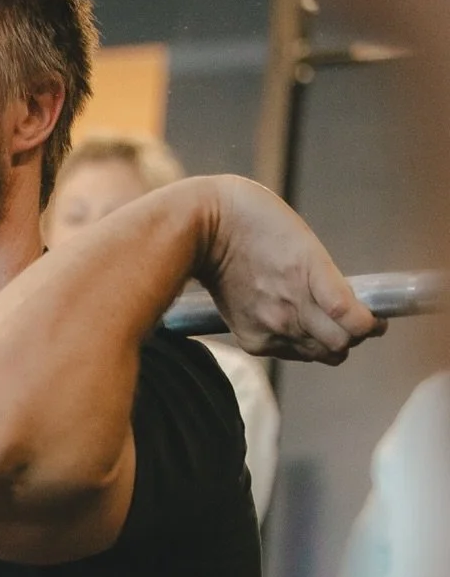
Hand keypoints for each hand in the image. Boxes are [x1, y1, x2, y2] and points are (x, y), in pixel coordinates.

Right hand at [198, 176, 384, 361]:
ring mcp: (270, 326)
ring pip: (319, 354)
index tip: (375, 319)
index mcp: (309, 274)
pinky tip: (291, 324)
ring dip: (327, 343)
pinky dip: (298, 345)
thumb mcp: (303, 242)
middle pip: (341, 345)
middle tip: (350, 322)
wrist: (202, 228)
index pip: (355, 321)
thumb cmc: (255, 222)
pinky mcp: (252, 339)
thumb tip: (347, 310)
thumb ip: (326, 279)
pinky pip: (290, 354)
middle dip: (352, 335)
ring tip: (321, 324)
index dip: (372, 325)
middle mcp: (292, 307)